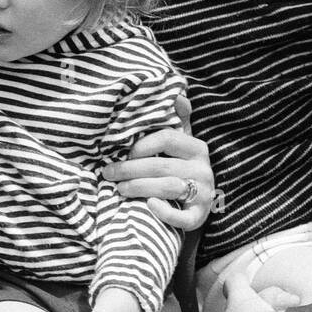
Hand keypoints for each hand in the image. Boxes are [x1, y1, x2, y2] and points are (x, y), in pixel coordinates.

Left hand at [101, 103, 213, 230]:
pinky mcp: (200, 217)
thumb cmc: (180, 169)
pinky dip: (165, 212)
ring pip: (169, 188)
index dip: (142, 145)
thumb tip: (178, 94)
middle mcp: (203, 169)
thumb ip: (178, 121)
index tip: (124, 152)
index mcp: (197, 148)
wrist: (195, 206)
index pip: (168, 138)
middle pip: (162, 165)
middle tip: (108, 172)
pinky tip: (148, 206)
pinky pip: (183, 217)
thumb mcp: (181, 145)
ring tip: (119, 189)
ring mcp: (203, 194)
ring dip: (139, 187)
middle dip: (131, 169)